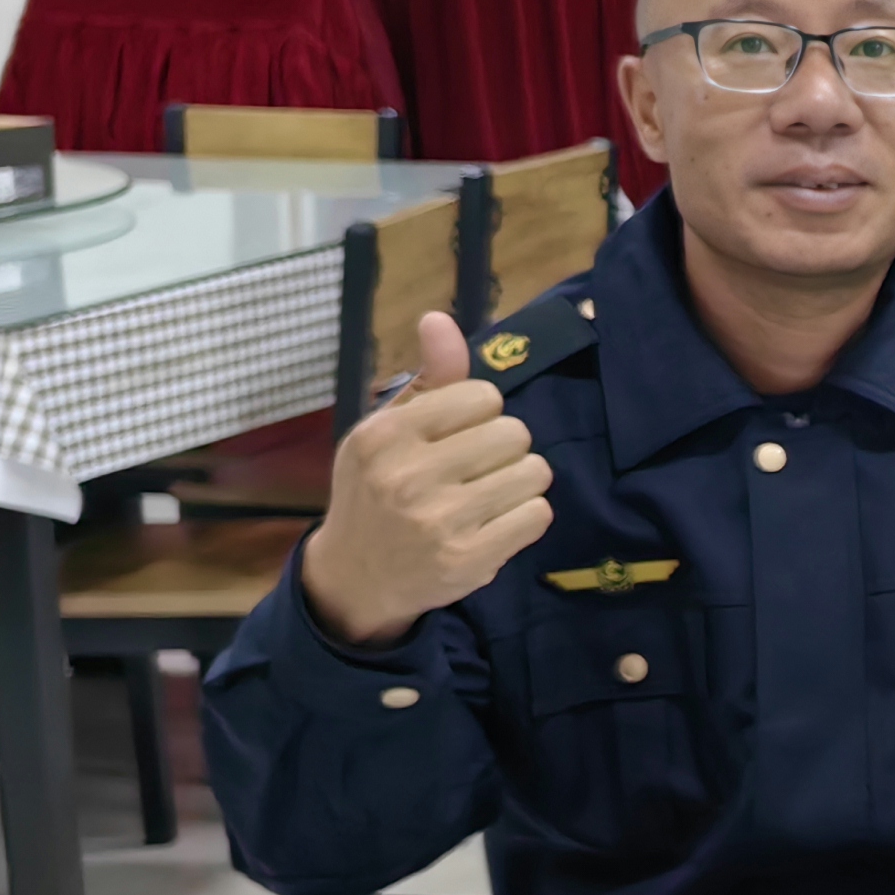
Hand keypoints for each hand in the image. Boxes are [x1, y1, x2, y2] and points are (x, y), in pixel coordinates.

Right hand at [298, 313, 554, 645]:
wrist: (355, 576)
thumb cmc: (378, 489)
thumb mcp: (389, 429)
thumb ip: (429, 377)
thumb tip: (439, 319)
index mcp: (384, 436)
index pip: (484, 396)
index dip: (480, 414)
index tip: (457, 435)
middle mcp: (407, 477)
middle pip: (515, 433)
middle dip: (504, 448)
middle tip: (473, 469)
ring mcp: (439, 522)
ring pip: (535, 472)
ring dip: (520, 481)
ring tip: (486, 495)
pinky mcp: (469, 560)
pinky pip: (538, 515)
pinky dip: (525, 516)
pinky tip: (493, 523)